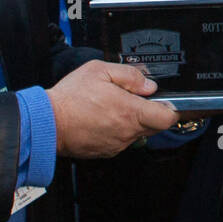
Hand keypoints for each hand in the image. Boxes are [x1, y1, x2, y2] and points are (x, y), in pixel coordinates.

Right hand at [47, 60, 175, 158]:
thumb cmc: (70, 97)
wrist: (47, 123)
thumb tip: (149, 85)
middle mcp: (128, 131)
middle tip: (141, 99)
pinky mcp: (107, 151)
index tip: (173, 102)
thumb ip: (129, 75)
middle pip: (156, 126)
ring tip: (117, 106)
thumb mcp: (99, 71)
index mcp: (130, 111)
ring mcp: (118, 144)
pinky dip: (120, 129)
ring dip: (135, 121)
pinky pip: (123, 140)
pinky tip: (106, 117)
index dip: (175, 109)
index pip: (169, 117)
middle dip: (155, 113)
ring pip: (139, 133)